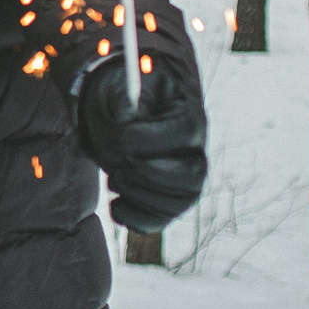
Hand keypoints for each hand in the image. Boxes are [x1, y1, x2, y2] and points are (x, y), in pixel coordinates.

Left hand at [74, 53, 207, 231]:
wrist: (113, 113)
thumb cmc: (120, 96)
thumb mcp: (122, 88)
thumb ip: (126, 103)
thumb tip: (126, 127)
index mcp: (188, 115)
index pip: (186, 131)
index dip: (152, 139)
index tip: (120, 138)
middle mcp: (194, 152)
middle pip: (194, 176)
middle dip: (151, 175)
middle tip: (119, 165)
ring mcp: (183, 180)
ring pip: (180, 204)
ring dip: (141, 197)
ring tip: (114, 179)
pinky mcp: (165, 200)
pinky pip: (161, 221)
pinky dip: (136, 219)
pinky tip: (115, 204)